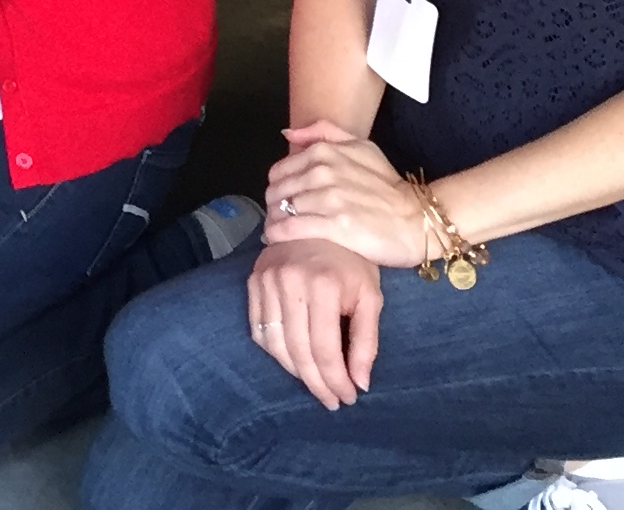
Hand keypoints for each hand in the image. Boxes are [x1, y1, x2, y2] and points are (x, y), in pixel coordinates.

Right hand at [246, 235, 383, 408]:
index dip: (335, 380)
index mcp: (322, 285)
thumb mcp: (371, 298)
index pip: (324, 350)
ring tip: (315, 384)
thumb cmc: (352, 261)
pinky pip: (258, 329)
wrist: (322, 222)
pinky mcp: (253, 279)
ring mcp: (266, 279)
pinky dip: (274, 351)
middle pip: (298, 352)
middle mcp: (289, 281)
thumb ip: (367, 342)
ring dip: (294, 372)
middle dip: (317, 384)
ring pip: (274, 344)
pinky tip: (293, 359)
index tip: (348, 398)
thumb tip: (360, 385)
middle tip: (332, 401)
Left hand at [260, 120, 428, 269]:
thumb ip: (323, 133)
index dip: (277, 187)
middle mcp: (323, 172)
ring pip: (281, 210)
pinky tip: (277, 241)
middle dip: (273, 206)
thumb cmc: (388, 185)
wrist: (416, 218)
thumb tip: (288, 134)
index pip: (279, 171)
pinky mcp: (334, 227)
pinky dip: (278, 235)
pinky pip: (291, 229)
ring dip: (274, 222)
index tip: (281, 200)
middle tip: (279, 219)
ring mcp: (328, 199)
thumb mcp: (361, 146)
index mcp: (325, 152)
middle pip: (277, 192)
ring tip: (277, 232)